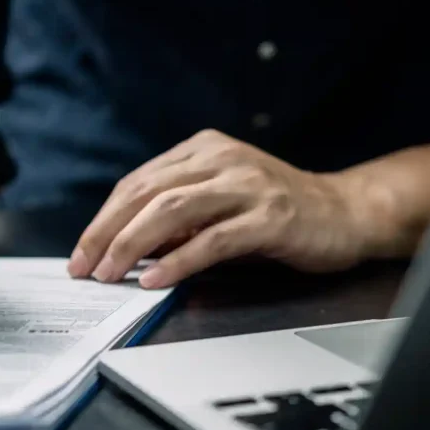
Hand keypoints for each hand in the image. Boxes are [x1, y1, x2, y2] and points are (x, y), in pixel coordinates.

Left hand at [67, 129, 373, 288]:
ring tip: (109, 274)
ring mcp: (247, 186)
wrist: (347, 213)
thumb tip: (124, 247)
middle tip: (84, 267)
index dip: (104, 219)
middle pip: (147, 194)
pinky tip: (155, 280)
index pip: (138, 182)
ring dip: (132, 246)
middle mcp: (223, 159)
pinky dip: (177, 262)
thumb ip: (178, 217)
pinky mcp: (270, 217)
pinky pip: (212, 240)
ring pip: (172, 211)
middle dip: (107, 233)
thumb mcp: (221, 203)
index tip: (83, 253)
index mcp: (204, 149)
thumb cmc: (279, 212)